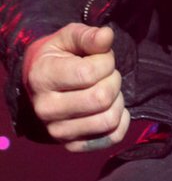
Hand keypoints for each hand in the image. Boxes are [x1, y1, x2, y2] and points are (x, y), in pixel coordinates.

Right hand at [22, 23, 129, 152]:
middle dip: (113, 80)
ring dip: (117, 100)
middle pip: (101, 98)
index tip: (101, 57)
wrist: (41, 82)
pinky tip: (110, 107)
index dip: (106, 61)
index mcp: (43, 77)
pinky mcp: (72, 145)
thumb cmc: (60, 56)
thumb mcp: (69, 38)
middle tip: (106, 74)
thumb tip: (107, 36)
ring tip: (106, 89)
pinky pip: (112, 137)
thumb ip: (88, 36)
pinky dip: (120, 121)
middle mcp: (46, 109)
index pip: (89, 73)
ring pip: (108, 120)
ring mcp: (58, 132)